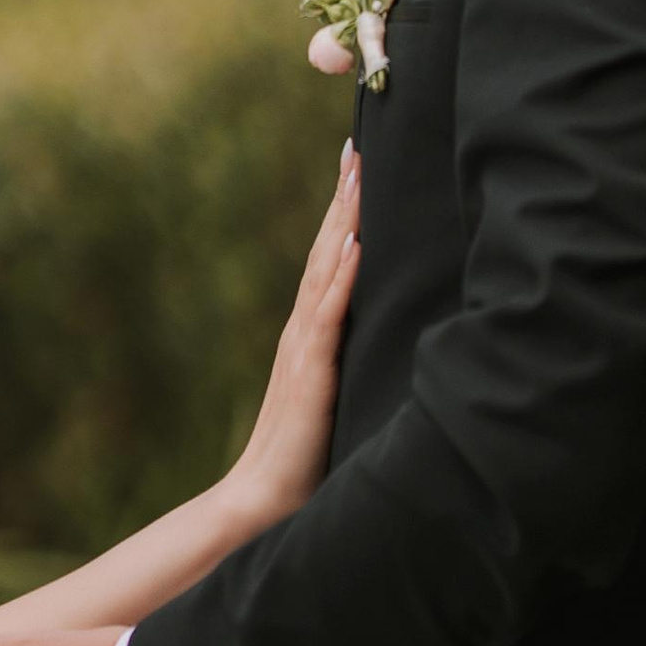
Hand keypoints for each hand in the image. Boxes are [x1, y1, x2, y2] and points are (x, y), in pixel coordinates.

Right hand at [229, 146, 359, 524]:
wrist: (263, 501)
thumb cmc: (304, 458)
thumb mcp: (335, 397)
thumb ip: (350, 365)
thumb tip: (383, 342)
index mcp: (310, 335)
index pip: (330, 261)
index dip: (344, 213)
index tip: (359, 166)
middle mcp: (303, 330)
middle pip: (325, 249)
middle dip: (344, 197)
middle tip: (358, 145)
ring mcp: (303, 347)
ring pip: (324, 268)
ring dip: (343, 219)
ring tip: (358, 172)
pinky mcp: (311, 372)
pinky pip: (328, 314)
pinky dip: (341, 276)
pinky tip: (354, 244)